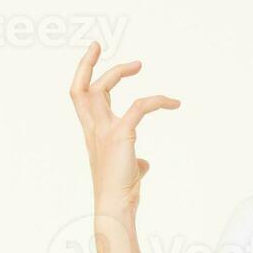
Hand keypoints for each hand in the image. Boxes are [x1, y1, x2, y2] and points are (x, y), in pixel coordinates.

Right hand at [69, 41, 179, 213]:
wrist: (117, 206)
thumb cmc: (121, 192)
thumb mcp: (127, 172)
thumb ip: (134, 162)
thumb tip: (143, 164)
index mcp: (92, 133)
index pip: (79, 96)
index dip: (83, 72)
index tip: (93, 53)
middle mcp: (93, 129)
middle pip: (82, 88)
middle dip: (89, 64)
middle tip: (100, 45)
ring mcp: (104, 131)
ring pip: (101, 90)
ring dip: (119, 72)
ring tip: (139, 64)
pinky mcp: (121, 135)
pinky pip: (138, 106)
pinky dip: (156, 100)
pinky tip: (173, 103)